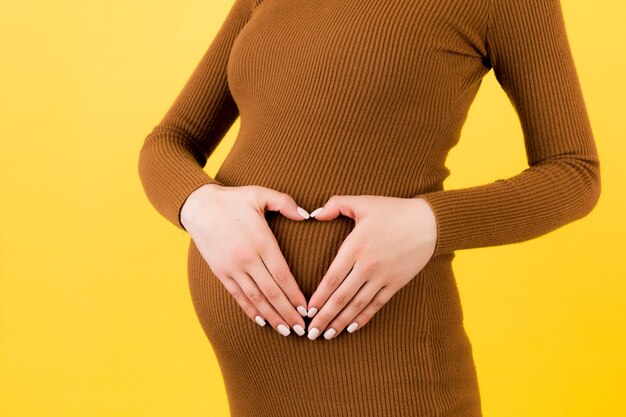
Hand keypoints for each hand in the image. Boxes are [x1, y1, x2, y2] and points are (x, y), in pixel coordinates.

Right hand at [181, 183, 311, 336]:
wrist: (198, 206)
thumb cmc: (233, 199)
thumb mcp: (260, 194)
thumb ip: (285, 203)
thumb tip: (307, 215)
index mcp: (261, 241)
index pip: (282, 275)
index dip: (295, 295)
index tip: (307, 309)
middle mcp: (247, 258)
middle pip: (272, 292)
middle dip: (288, 313)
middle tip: (303, 329)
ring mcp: (232, 268)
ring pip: (256, 298)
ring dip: (272, 317)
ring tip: (286, 331)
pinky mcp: (220, 272)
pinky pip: (238, 295)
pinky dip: (250, 310)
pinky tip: (262, 321)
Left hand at [304, 195, 436, 339]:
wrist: (429, 222)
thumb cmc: (393, 210)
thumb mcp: (363, 202)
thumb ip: (336, 205)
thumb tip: (314, 214)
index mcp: (355, 246)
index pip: (332, 278)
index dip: (319, 297)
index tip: (307, 311)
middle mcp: (367, 265)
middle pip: (341, 297)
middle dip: (324, 317)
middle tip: (310, 332)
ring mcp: (383, 276)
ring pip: (357, 304)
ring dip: (340, 322)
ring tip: (326, 335)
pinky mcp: (396, 283)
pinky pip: (376, 304)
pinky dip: (363, 317)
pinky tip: (351, 328)